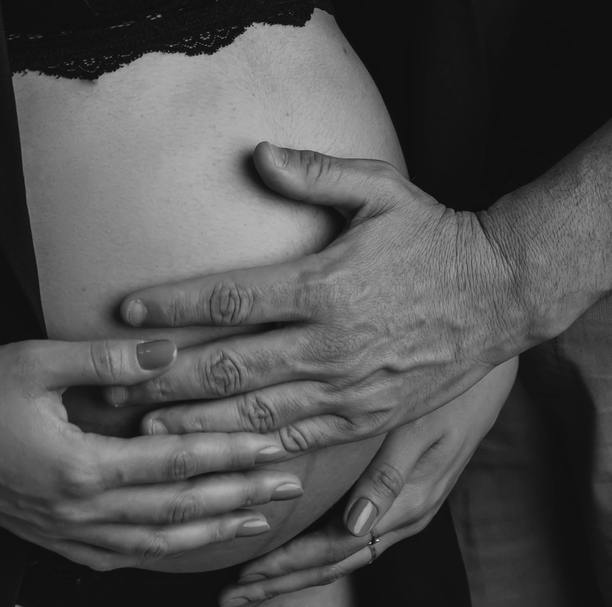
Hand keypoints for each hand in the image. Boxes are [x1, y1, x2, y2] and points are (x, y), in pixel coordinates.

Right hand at [0, 308, 302, 571]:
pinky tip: (183, 543)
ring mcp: (64, 531)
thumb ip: (107, 359)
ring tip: (255, 520)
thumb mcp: (39, 360)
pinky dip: (159, 551)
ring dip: (209, 532)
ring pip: (152, 543)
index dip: (229, 456)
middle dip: (238, 498)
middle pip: (176, 511)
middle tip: (289, 487)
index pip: (175, 464)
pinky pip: (117, 555)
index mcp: (81, 467)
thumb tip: (167, 351)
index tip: (274, 446)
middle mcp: (79, 510)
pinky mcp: (51, 535)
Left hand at [117, 143, 525, 448]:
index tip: (128, 309)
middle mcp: (331, 343)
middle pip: (229, 367)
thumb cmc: (433, 232)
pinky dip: (250, 453)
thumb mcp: (380, 187)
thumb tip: (258, 153)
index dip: (174, 304)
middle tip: (111, 383)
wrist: (500, 292)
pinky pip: (297, 443)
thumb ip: (316, 171)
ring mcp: (348, 387)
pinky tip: (214, 457)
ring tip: (143, 428)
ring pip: (255, 415)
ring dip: (194, 424)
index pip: (231, 297)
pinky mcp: (365, 417)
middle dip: (163, 378)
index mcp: (326, 284)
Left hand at [217, 362, 518, 603]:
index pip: (336, 550)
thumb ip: (389, 476)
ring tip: (253, 582)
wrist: (490, 372)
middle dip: (283, 581)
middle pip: (334, 561)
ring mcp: (401, 507)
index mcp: (407, 506)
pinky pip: (351, 533)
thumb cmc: (453, 390)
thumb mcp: (422, 427)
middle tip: (235, 596)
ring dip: (296, 568)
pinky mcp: (399, 493)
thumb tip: (355, 528)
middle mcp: (402, 516)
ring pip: (340, 552)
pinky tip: (292, 545)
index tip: (247, 579)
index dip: (289, 566)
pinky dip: (316, 546)